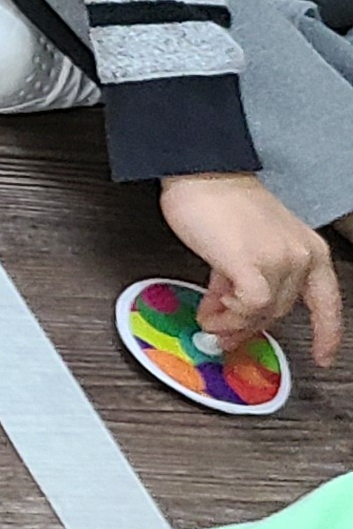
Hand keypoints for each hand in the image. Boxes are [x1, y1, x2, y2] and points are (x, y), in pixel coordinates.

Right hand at [162, 172, 342, 365]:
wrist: (200, 173)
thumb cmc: (219, 200)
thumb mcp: (245, 243)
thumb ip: (243, 278)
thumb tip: (227, 311)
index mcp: (308, 250)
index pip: (328, 302)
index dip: (327, 334)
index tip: (321, 355)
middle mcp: (301, 256)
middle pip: (280, 312)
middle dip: (247, 327)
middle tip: (223, 333)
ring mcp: (280, 261)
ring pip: (262, 313)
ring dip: (231, 322)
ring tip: (210, 318)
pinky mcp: (253, 265)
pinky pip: (247, 307)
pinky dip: (228, 313)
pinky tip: (212, 307)